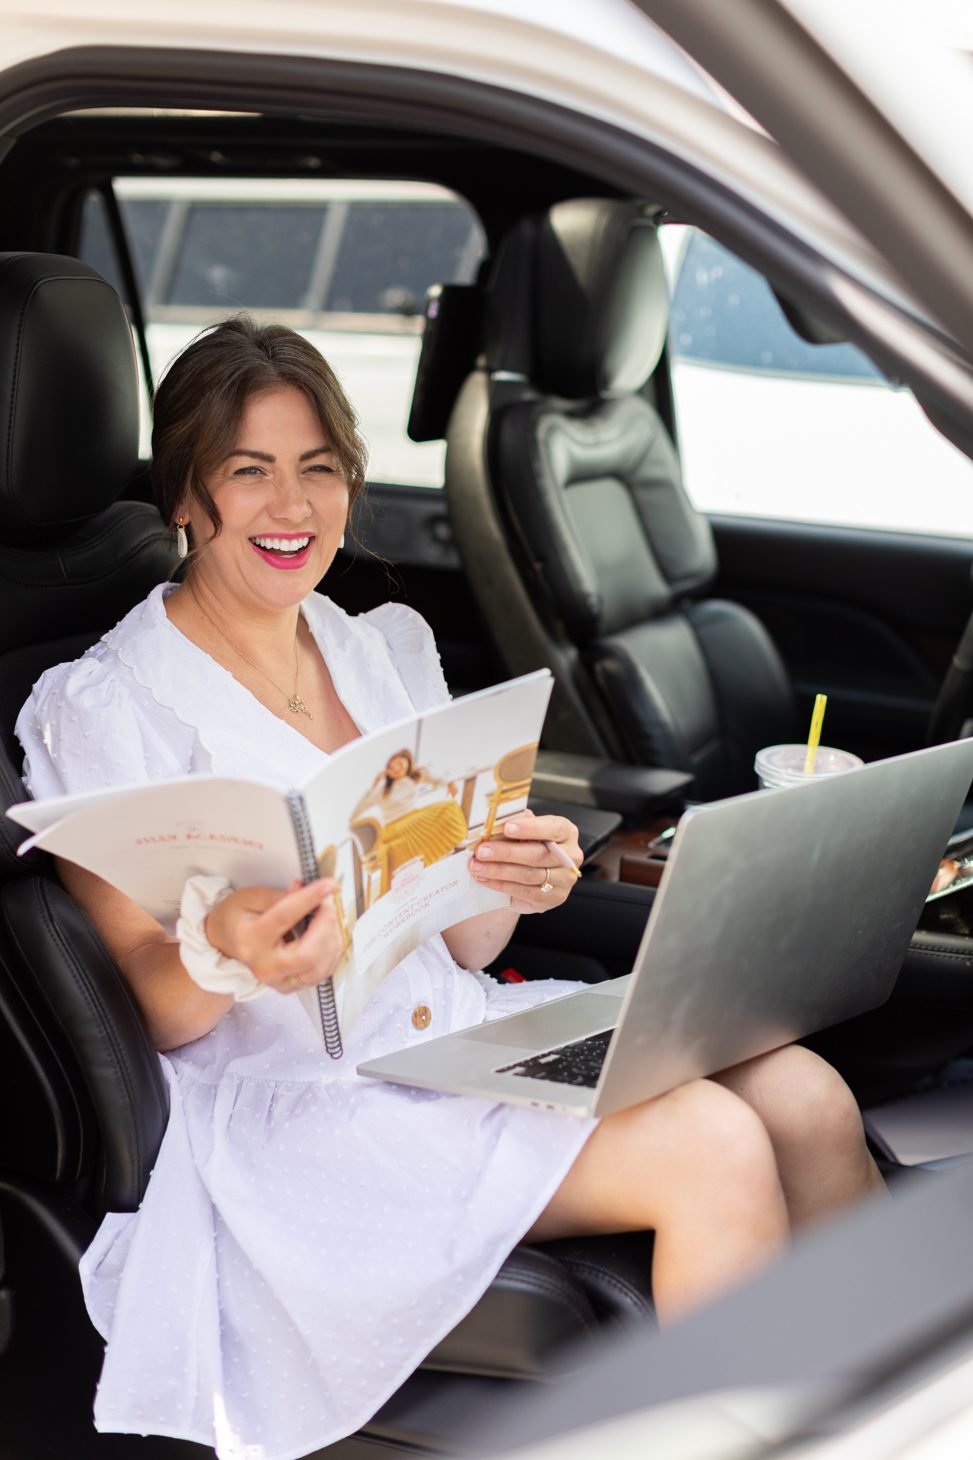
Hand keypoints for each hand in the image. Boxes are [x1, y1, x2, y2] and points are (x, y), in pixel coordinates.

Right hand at [205, 878, 344, 994]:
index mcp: (250, 940)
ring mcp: (277, 980)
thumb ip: (280, 895)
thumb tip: (304, 889)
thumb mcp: (251, 897)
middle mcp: (264, 966)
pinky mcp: (289, 986)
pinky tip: (328, 935)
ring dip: (331, 939)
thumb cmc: (237, 918)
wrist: (224, 942)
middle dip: (326, 926)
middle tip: (329, 903)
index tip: (328, 885)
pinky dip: (331, 953)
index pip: (285, 917)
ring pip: (318, 967)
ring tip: (328, 917)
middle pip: (307, 954)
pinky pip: (320, 974)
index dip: (311, 898)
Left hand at [469, 809, 581, 913]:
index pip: (553, 828)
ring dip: (498, 871)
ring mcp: (564, 880)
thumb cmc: (527, 846)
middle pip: (538, 854)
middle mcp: (571, 856)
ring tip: (476, 866)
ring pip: (529, 875)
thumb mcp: (524, 832)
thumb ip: (516, 824)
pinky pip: (524, 892)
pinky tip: (484, 878)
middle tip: (481, 851)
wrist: (530, 877)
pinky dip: (500, 885)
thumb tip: (497, 819)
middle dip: (506, 852)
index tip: (507, 827)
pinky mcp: (552, 898)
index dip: (531, 828)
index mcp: (567, 832)